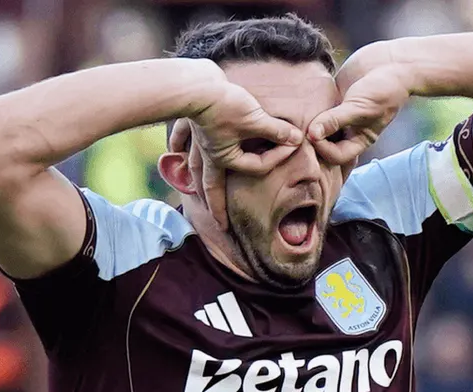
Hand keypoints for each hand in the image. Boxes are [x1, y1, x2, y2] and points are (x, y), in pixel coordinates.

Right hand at [184, 80, 303, 227]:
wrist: (194, 85)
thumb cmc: (224, 104)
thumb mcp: (256, 118)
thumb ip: (276, 131)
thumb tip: (297, 138)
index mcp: (224, 159)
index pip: (256, 166)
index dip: (278, 155)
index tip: (294, 142)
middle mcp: (208, 155)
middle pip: (211, 188)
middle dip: (216, 208)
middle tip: (220, 226)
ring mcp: (197, 140)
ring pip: (194, 167)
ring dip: (196, 183)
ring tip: (197, 195)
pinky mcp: (191, 123)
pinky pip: (182, 139)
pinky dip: (179, 145)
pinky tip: (175, 150)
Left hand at [307, 64, 411, 165]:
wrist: (394, 62)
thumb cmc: (384, 88)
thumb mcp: (360, 107)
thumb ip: (335, 121)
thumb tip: (312, 135)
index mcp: (359, 139)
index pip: (336, 155)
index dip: (322, 149)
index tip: (312, 134)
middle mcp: (348, 129)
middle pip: (324, 143)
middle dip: (311, 139)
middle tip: (299, 128)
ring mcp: (339, 113)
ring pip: (317, 124)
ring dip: (307, 120)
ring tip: (297, 113)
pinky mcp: (333, 96)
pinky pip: (316, 106)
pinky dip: (309, 104)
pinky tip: (302, 97)